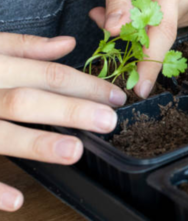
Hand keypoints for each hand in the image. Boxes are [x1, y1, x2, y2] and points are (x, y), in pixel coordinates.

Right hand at [0, 32, 125, 211]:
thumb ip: (24, 46)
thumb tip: (67, 44)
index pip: (47, 74)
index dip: (85, 85)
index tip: (115, 97)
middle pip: (28, 100)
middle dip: (71, 110)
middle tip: (108, 121)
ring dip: (35, 143)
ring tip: (73, 151)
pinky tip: (15, 201)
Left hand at [89, 0, 187, 98]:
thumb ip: (116, 1)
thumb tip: (115, 32)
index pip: (162, 29)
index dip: (151, 61)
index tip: (141, 87)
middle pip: (160, 35)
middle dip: (133, 37)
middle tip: (108, 17)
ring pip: (163, 34)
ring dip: (140, 30)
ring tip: (128, 4)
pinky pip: (169, 29)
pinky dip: (151, 26)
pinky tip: (143, 8)